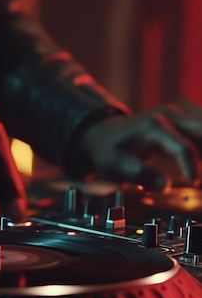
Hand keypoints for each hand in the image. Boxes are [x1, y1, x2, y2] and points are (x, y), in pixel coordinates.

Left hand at [80, 99, 201, 189]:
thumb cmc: (109, 152)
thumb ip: (138, 175)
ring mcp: (180, 111)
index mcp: (153, 126)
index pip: (184, 148)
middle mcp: (170, 113)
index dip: (192, 169)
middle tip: (199, 180)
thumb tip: (163, 186)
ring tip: (196, 174)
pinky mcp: (187, 115)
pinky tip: (197, 163)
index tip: (194, 184)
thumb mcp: (115, 166)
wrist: (105, 134)